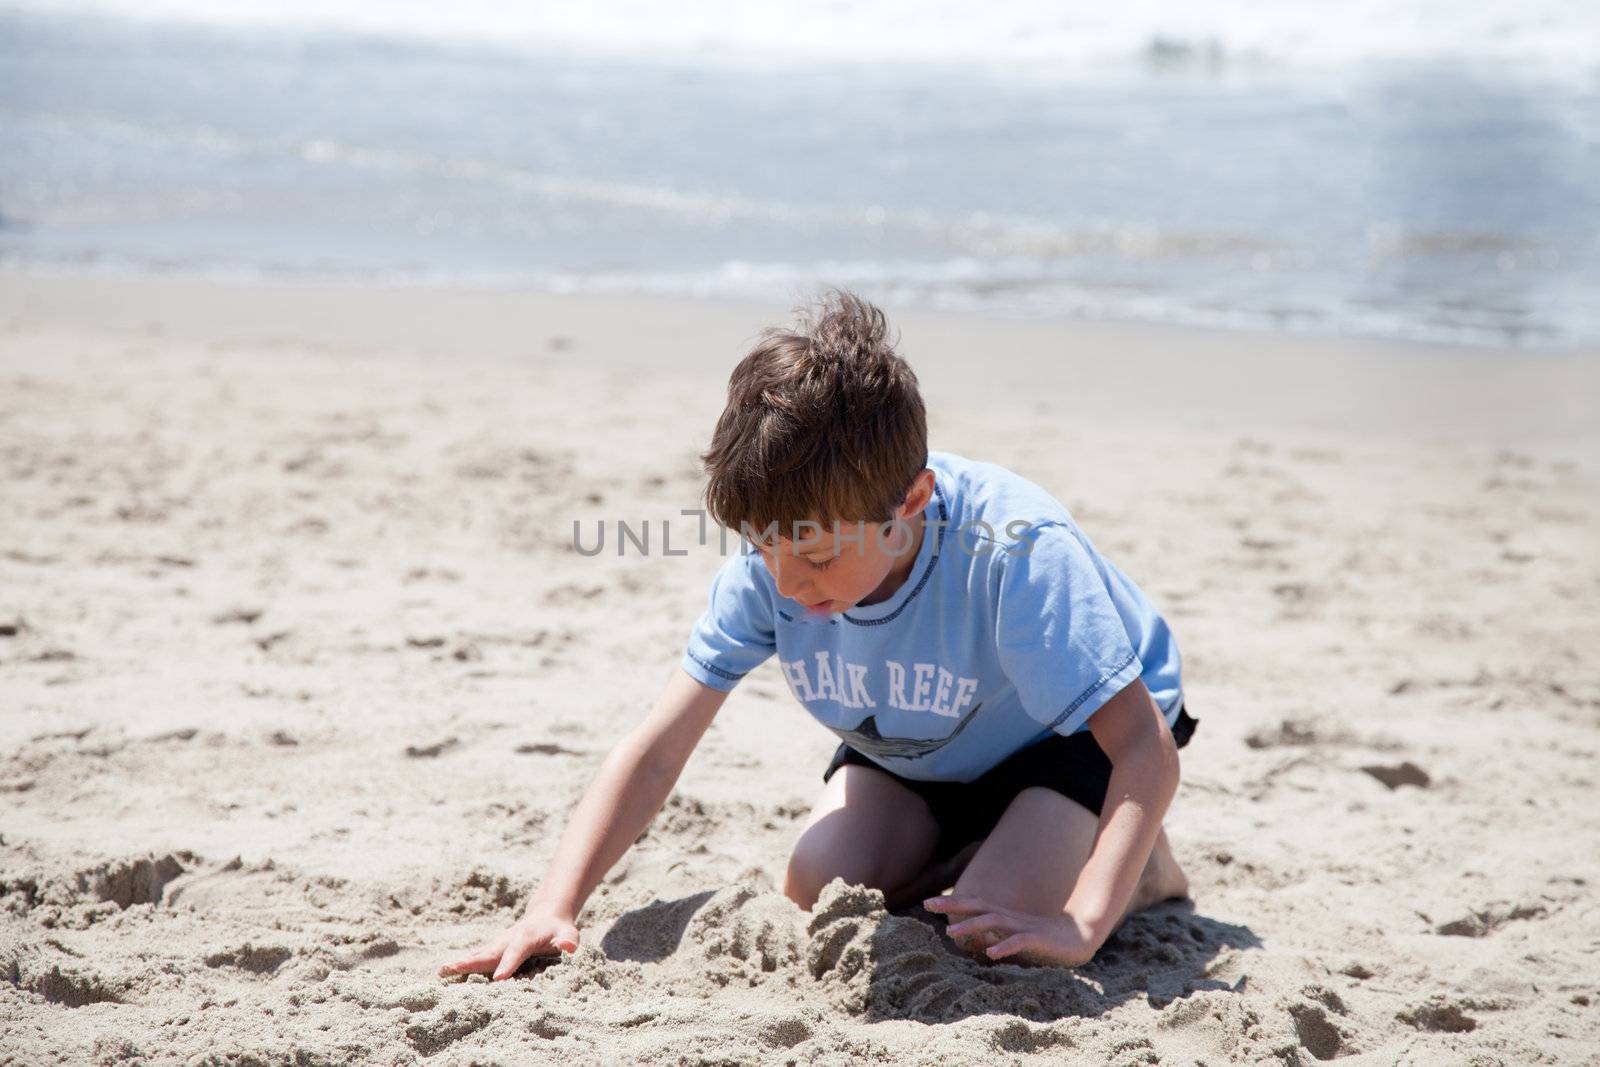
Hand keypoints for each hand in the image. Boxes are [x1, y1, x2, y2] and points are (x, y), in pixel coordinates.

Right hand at [437, 907, 580, 980]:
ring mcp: (497, 945)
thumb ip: (569, 940)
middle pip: (488, 952)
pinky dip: (461, 966)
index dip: (508, 964)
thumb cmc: (559, 928)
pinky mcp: (492, 950)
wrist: (546, 914)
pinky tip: (443, 975)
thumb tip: (569, 946)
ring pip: (477, 955)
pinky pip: (476, 959)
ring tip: (440, 972)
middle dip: (471, 962)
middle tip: (452, 970)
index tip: (498, 979)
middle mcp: (506, 940)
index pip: (516, 952)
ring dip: (460, 963)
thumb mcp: (568, 933)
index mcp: (525, 938)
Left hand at [923, 894, 1103, 966]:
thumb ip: (997, 938)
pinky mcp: (1038, 939)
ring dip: (971, 926)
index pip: (974, 905)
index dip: (952, 902)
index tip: (928, 902)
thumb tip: (976, 944)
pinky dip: (1004, 945)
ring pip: (994, 921)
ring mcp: (1023, 927)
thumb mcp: (1016, 939)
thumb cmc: (1045, 940)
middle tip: (927, 903)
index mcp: (1004, 917)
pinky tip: (991, 953)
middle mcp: (1010, 918)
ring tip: (951, 933)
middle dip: (953, 904)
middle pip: (978, 906)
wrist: (1080, 936)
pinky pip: (1019, 941)